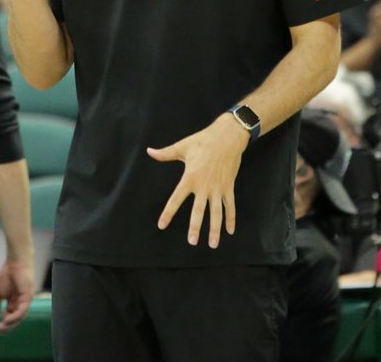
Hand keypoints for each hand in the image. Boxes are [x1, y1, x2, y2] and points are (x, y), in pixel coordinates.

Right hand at [0, 259, 33, 336]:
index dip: (2, 326)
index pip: (9, 319)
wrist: (14, 263)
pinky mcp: (28, 297)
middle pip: (15, 321)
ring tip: (0, 328)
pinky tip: (6, 320)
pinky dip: (14, 316)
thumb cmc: (7, 275)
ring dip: (10, 324)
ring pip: (19, 317)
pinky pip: (22, 310)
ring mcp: (25, 301)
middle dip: (6, 328)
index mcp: (14, 304)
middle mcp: (21, 304)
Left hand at [147, 115, 248, 247]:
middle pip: (198, 211)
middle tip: (192, 242)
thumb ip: (165, 153)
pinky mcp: (229, 187)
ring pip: (216, 213)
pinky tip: (230, 231)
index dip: (168, 213)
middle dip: (195, 227)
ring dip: (215, 229)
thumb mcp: (182, 147)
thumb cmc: (203, 141)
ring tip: (213, 244)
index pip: (176, 199)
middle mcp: (204, 186)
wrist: (227, 137)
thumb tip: (149, 151)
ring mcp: (218, 188)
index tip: (162, 225)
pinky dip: (231, 218)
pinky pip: (230, 206)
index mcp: (190, 178)